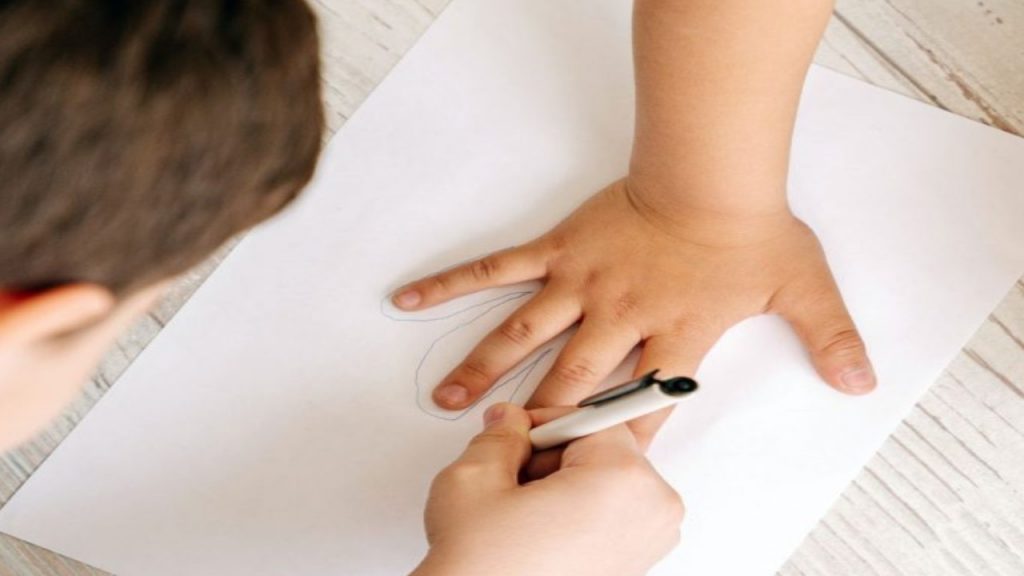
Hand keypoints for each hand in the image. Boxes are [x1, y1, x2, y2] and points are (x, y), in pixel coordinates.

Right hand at [393, 179, 874, 445]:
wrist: (710, 169)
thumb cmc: (747, 228)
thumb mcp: (800, 286)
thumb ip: (829, 338)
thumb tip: (861, 379)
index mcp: (670, 338)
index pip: (642, 407)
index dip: (614, 446)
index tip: (579, 477)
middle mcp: (618, 319)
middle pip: (572, 383)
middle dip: (538, 424)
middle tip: (503, 456)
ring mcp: (581, 284)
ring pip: (524, 335)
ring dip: (486, 371)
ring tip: (447, 401)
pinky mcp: (558, 250)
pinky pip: (498, 268)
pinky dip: (454, 284)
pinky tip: (412, 298)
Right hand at [411, 403, 682, 575]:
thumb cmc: (485, 572)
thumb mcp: (476, 478)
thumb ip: (501, 434)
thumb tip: (511, 422)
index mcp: (623, 480)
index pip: (592, 418)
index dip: (544, 420)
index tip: (519, 429)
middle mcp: (651, 512)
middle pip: (603, 451)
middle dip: (554, 457)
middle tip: (514, 480)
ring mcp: (648, 545)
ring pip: (604, 483)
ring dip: (564, 486)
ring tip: (524, 514)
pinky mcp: (634, 568)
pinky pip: (610, 517)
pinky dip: (576, 515)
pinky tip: (539, 533)